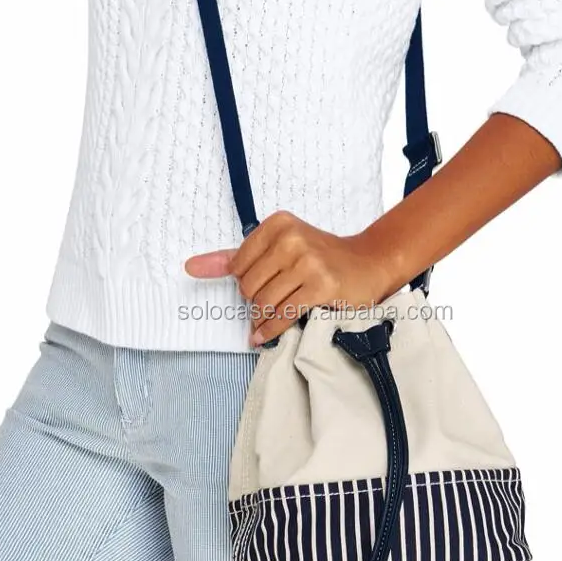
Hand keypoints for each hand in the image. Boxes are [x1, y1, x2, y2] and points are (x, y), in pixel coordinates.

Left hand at [184, 211, 396, 345]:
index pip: (238, 265)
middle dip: (255, 302)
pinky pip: (283, 315)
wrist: (369, 264)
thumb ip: (235, 258)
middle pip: (249, 286)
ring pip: (264, 303)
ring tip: (268, 321)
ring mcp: (308, 262)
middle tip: (270, 304)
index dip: (246, 282)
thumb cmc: (321, 258)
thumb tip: (193, 266)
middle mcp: (292, 239)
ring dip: (262, 319)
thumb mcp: (279, 247)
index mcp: (279, 224)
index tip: (261, 285)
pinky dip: (270, 330)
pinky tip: (264, 336)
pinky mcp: (321, 286)